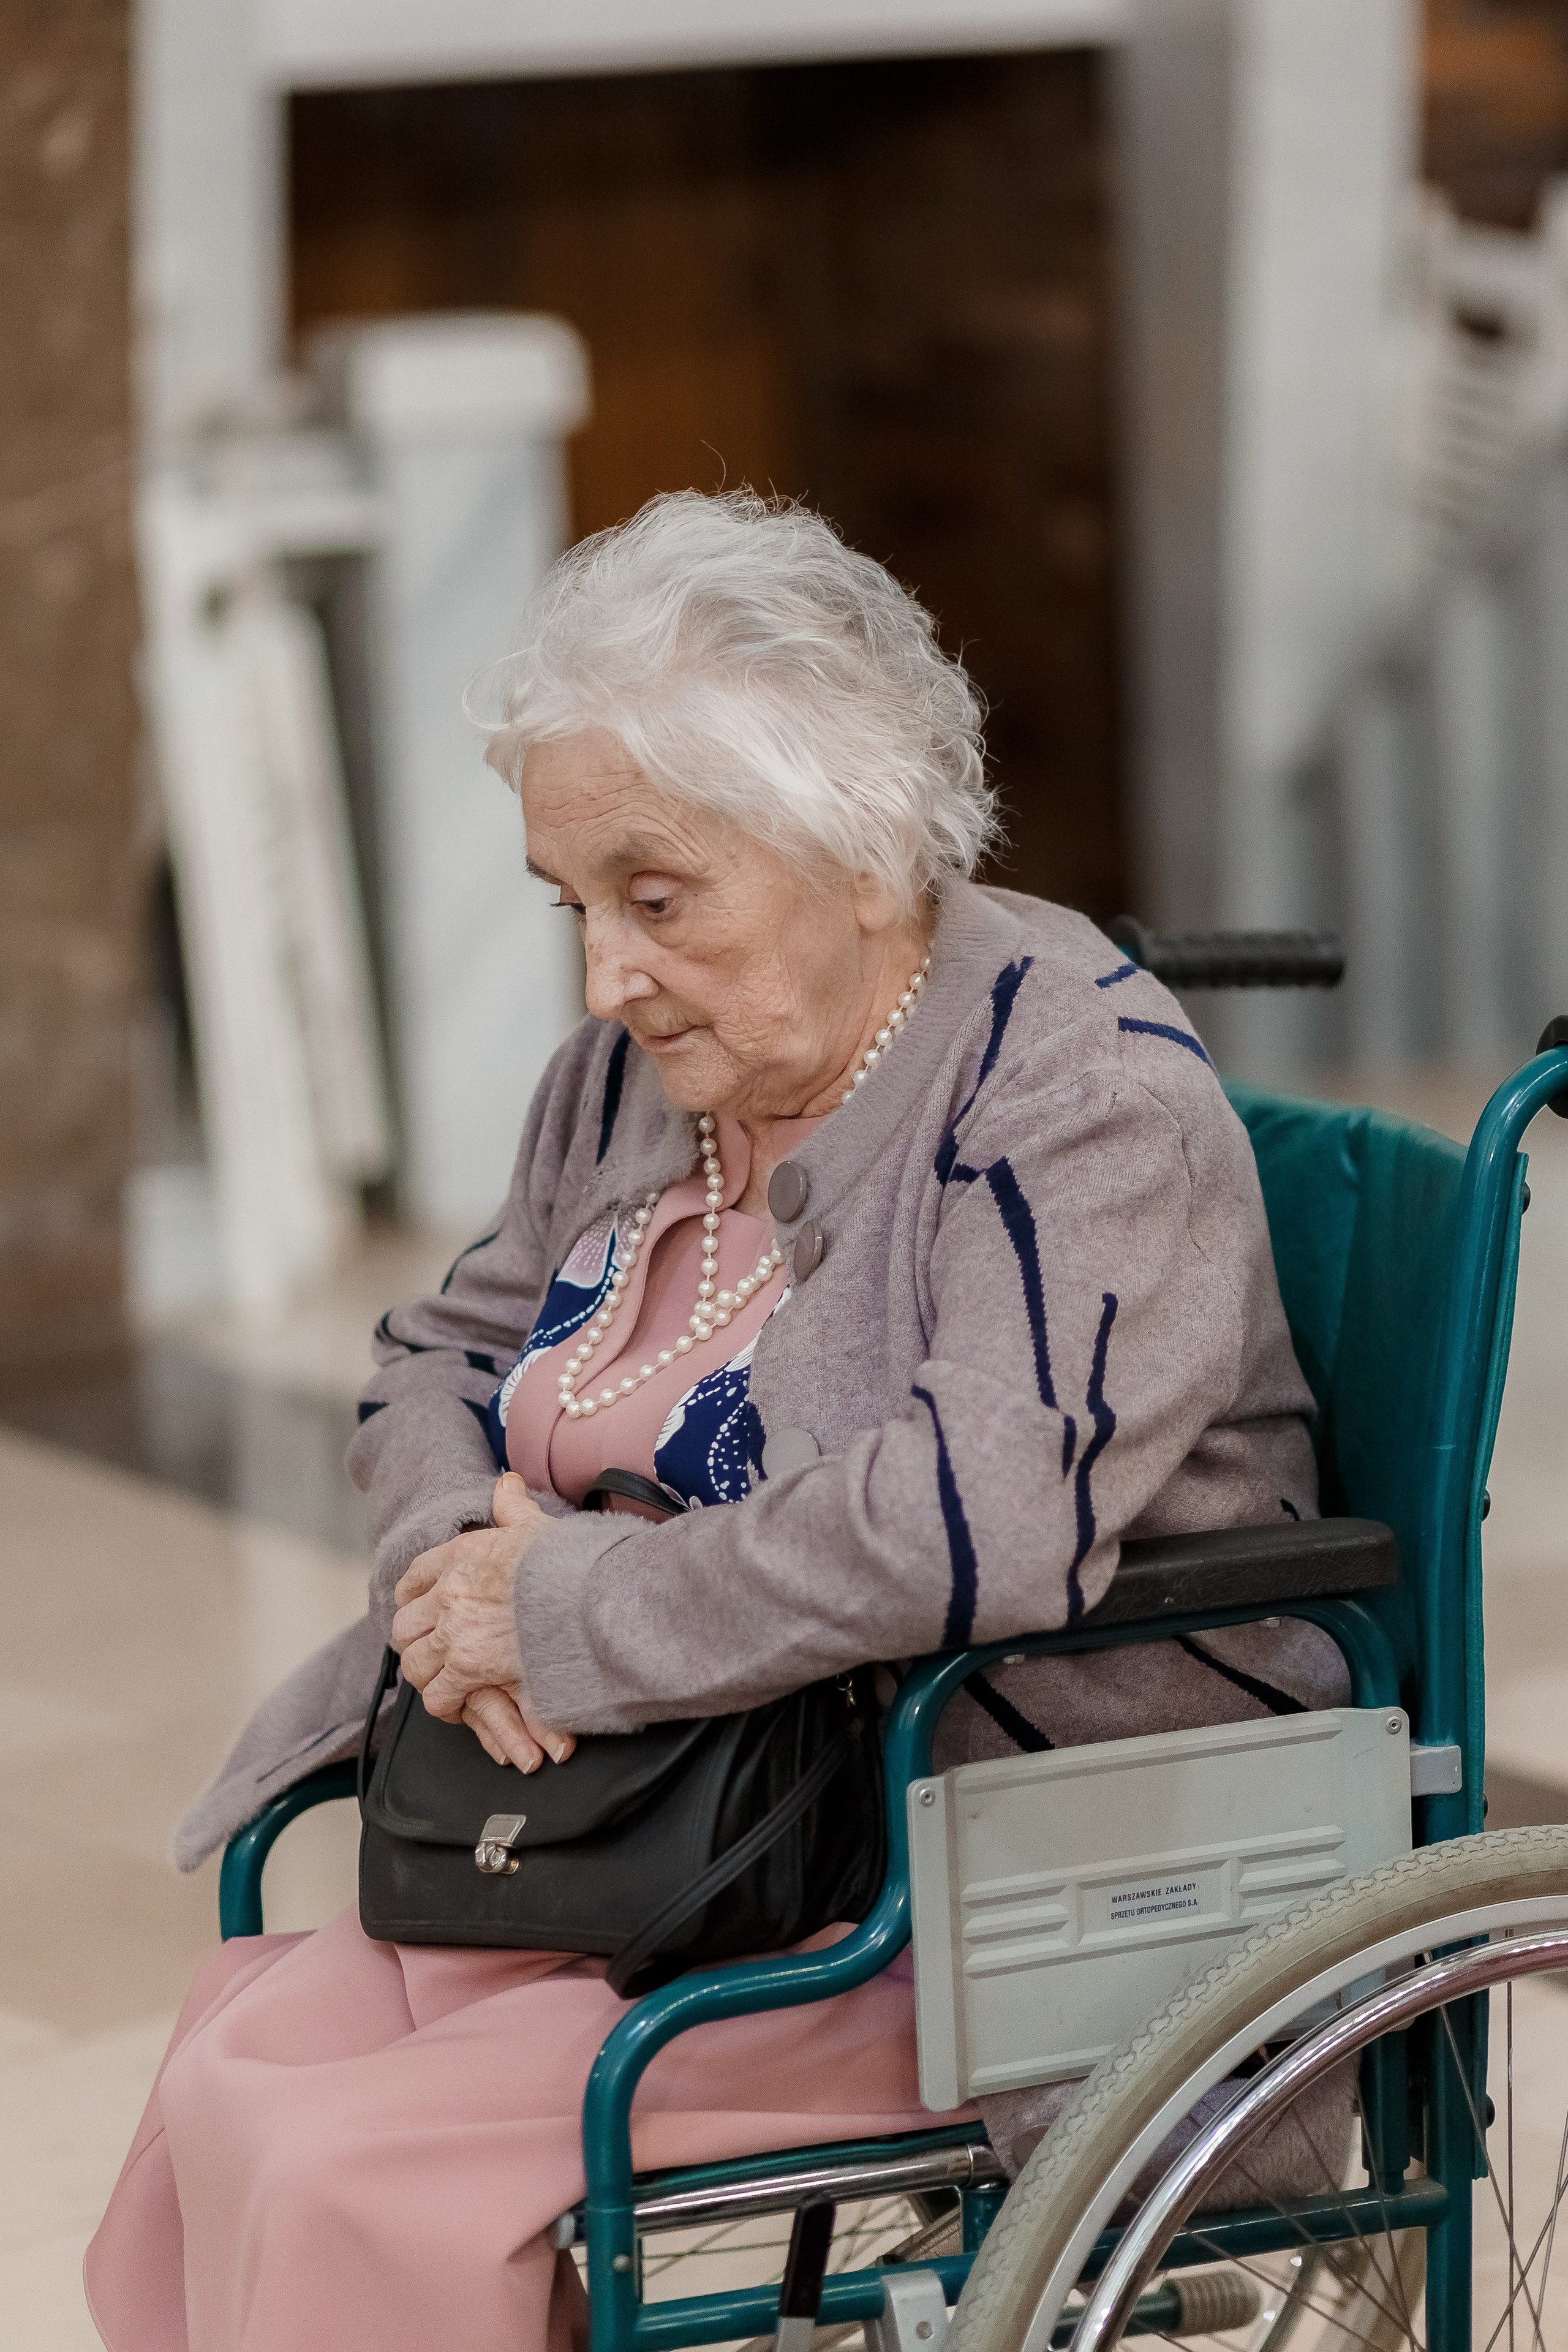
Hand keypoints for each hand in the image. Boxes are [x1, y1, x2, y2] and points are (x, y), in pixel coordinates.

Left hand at [392, 1473, 575, 1773]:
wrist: (590, 1599)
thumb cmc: (569, 1565)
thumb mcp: (538, 1527)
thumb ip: (514, 1507)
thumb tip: (506, 1482)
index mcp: (461, 1555)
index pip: (413, 1578)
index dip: (414, 1598)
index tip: (423, 1609)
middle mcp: (450, 1593)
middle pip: (405, 1626)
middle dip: (418, 1642)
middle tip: (437, 1653)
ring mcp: (455, 1632)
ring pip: (415, 1664)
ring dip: (430, 1676)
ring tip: (448, 1683)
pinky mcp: (469, 1668)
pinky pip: (437, 1696)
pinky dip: (448, 1705)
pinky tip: (463, 1704)